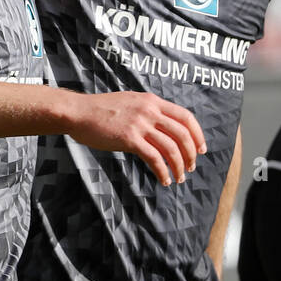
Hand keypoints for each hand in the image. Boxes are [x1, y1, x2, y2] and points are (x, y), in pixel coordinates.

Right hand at [63, 91, 206, 186]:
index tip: (201, 149)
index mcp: (152, 101)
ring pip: (171, 148)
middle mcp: (150, 111)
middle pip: (182, 134)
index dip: (197, 134)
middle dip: (191, 153)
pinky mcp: (129, 139)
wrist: (79, 112)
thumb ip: (148, 111)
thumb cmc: (102, 110)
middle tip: (190, 167)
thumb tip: (163, 127)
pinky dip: (162, 171)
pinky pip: (154, 158)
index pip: (186, 116)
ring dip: (179, 165)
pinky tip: (163, 179)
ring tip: (179, 177)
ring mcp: (140, 124)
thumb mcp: (131, 102)